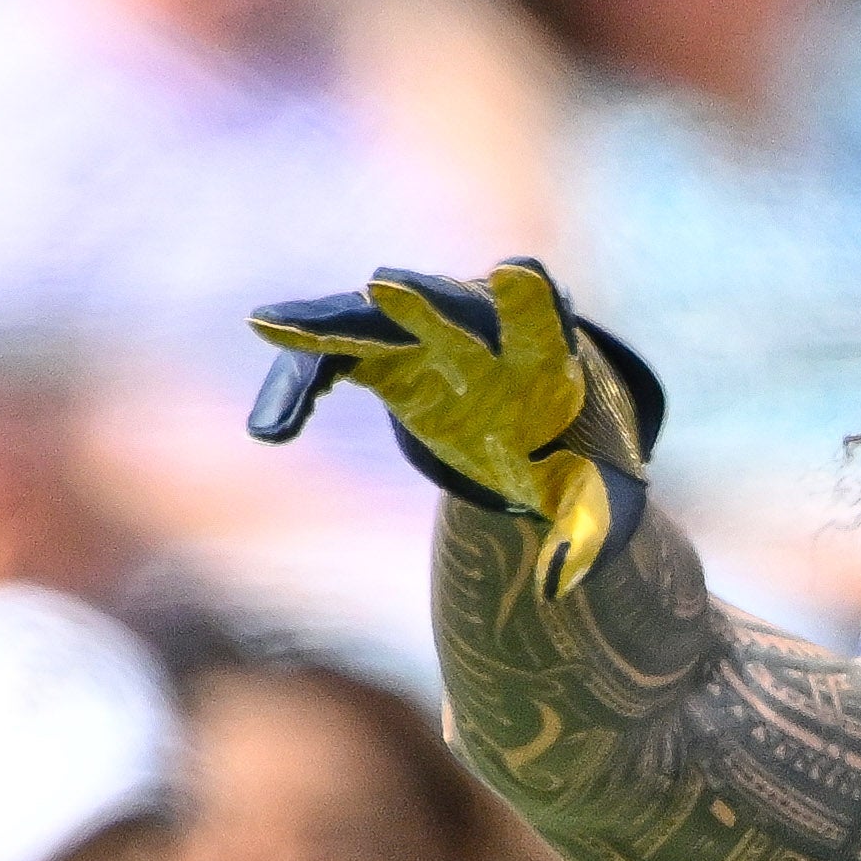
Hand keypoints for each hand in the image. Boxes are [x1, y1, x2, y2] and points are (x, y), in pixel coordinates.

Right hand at [247, 259, 664, 593]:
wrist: (531, 431)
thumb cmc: (567, 463)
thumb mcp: (589, 502)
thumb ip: (582, 534)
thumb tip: (556, 585)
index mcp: (541, 362)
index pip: (539, 320)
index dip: (528, 300)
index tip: (518, 275)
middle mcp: (478, 335)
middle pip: (446, 308)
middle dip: (419, 301)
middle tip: (384, 287)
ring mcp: (424, 339)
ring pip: (373, 323)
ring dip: (326, 328)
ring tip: (270, 326)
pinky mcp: (385, 359)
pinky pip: (337, 361)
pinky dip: (302, 380)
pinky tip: (272, 425)